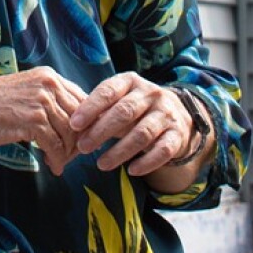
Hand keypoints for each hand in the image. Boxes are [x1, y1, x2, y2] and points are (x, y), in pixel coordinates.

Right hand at [0, 67, 87, 176]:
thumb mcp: (27, 90)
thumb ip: (48, 100)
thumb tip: (71, 123)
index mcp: (49, 76)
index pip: (82, 99)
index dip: (84, 123)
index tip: (79, 138)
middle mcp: (49, 85)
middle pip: (80, 118)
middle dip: (78, 141)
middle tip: (70, 155)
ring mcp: (42, 102)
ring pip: (70, 134)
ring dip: (67, 153)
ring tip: (58, 161)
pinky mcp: (34, 121)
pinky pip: (56, 146)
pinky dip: (57, 160)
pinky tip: (51, 166)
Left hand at [68, 72, 194, 176]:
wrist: (177, 114)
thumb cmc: (137, 107)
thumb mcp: (120, 100)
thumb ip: (101, 110)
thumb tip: (76, 127)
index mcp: (131, 81)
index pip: (108, 91)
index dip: (90, 108)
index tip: (74, 124)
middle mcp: (150, 93)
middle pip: (124, 112)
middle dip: (101, 131)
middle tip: (83, 147)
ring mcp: (166, 114)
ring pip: (142, 134)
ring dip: (119, 151)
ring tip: (101, 164)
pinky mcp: (177, 134)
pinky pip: (162, 150)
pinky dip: (146, 162)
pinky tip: (131, 171)